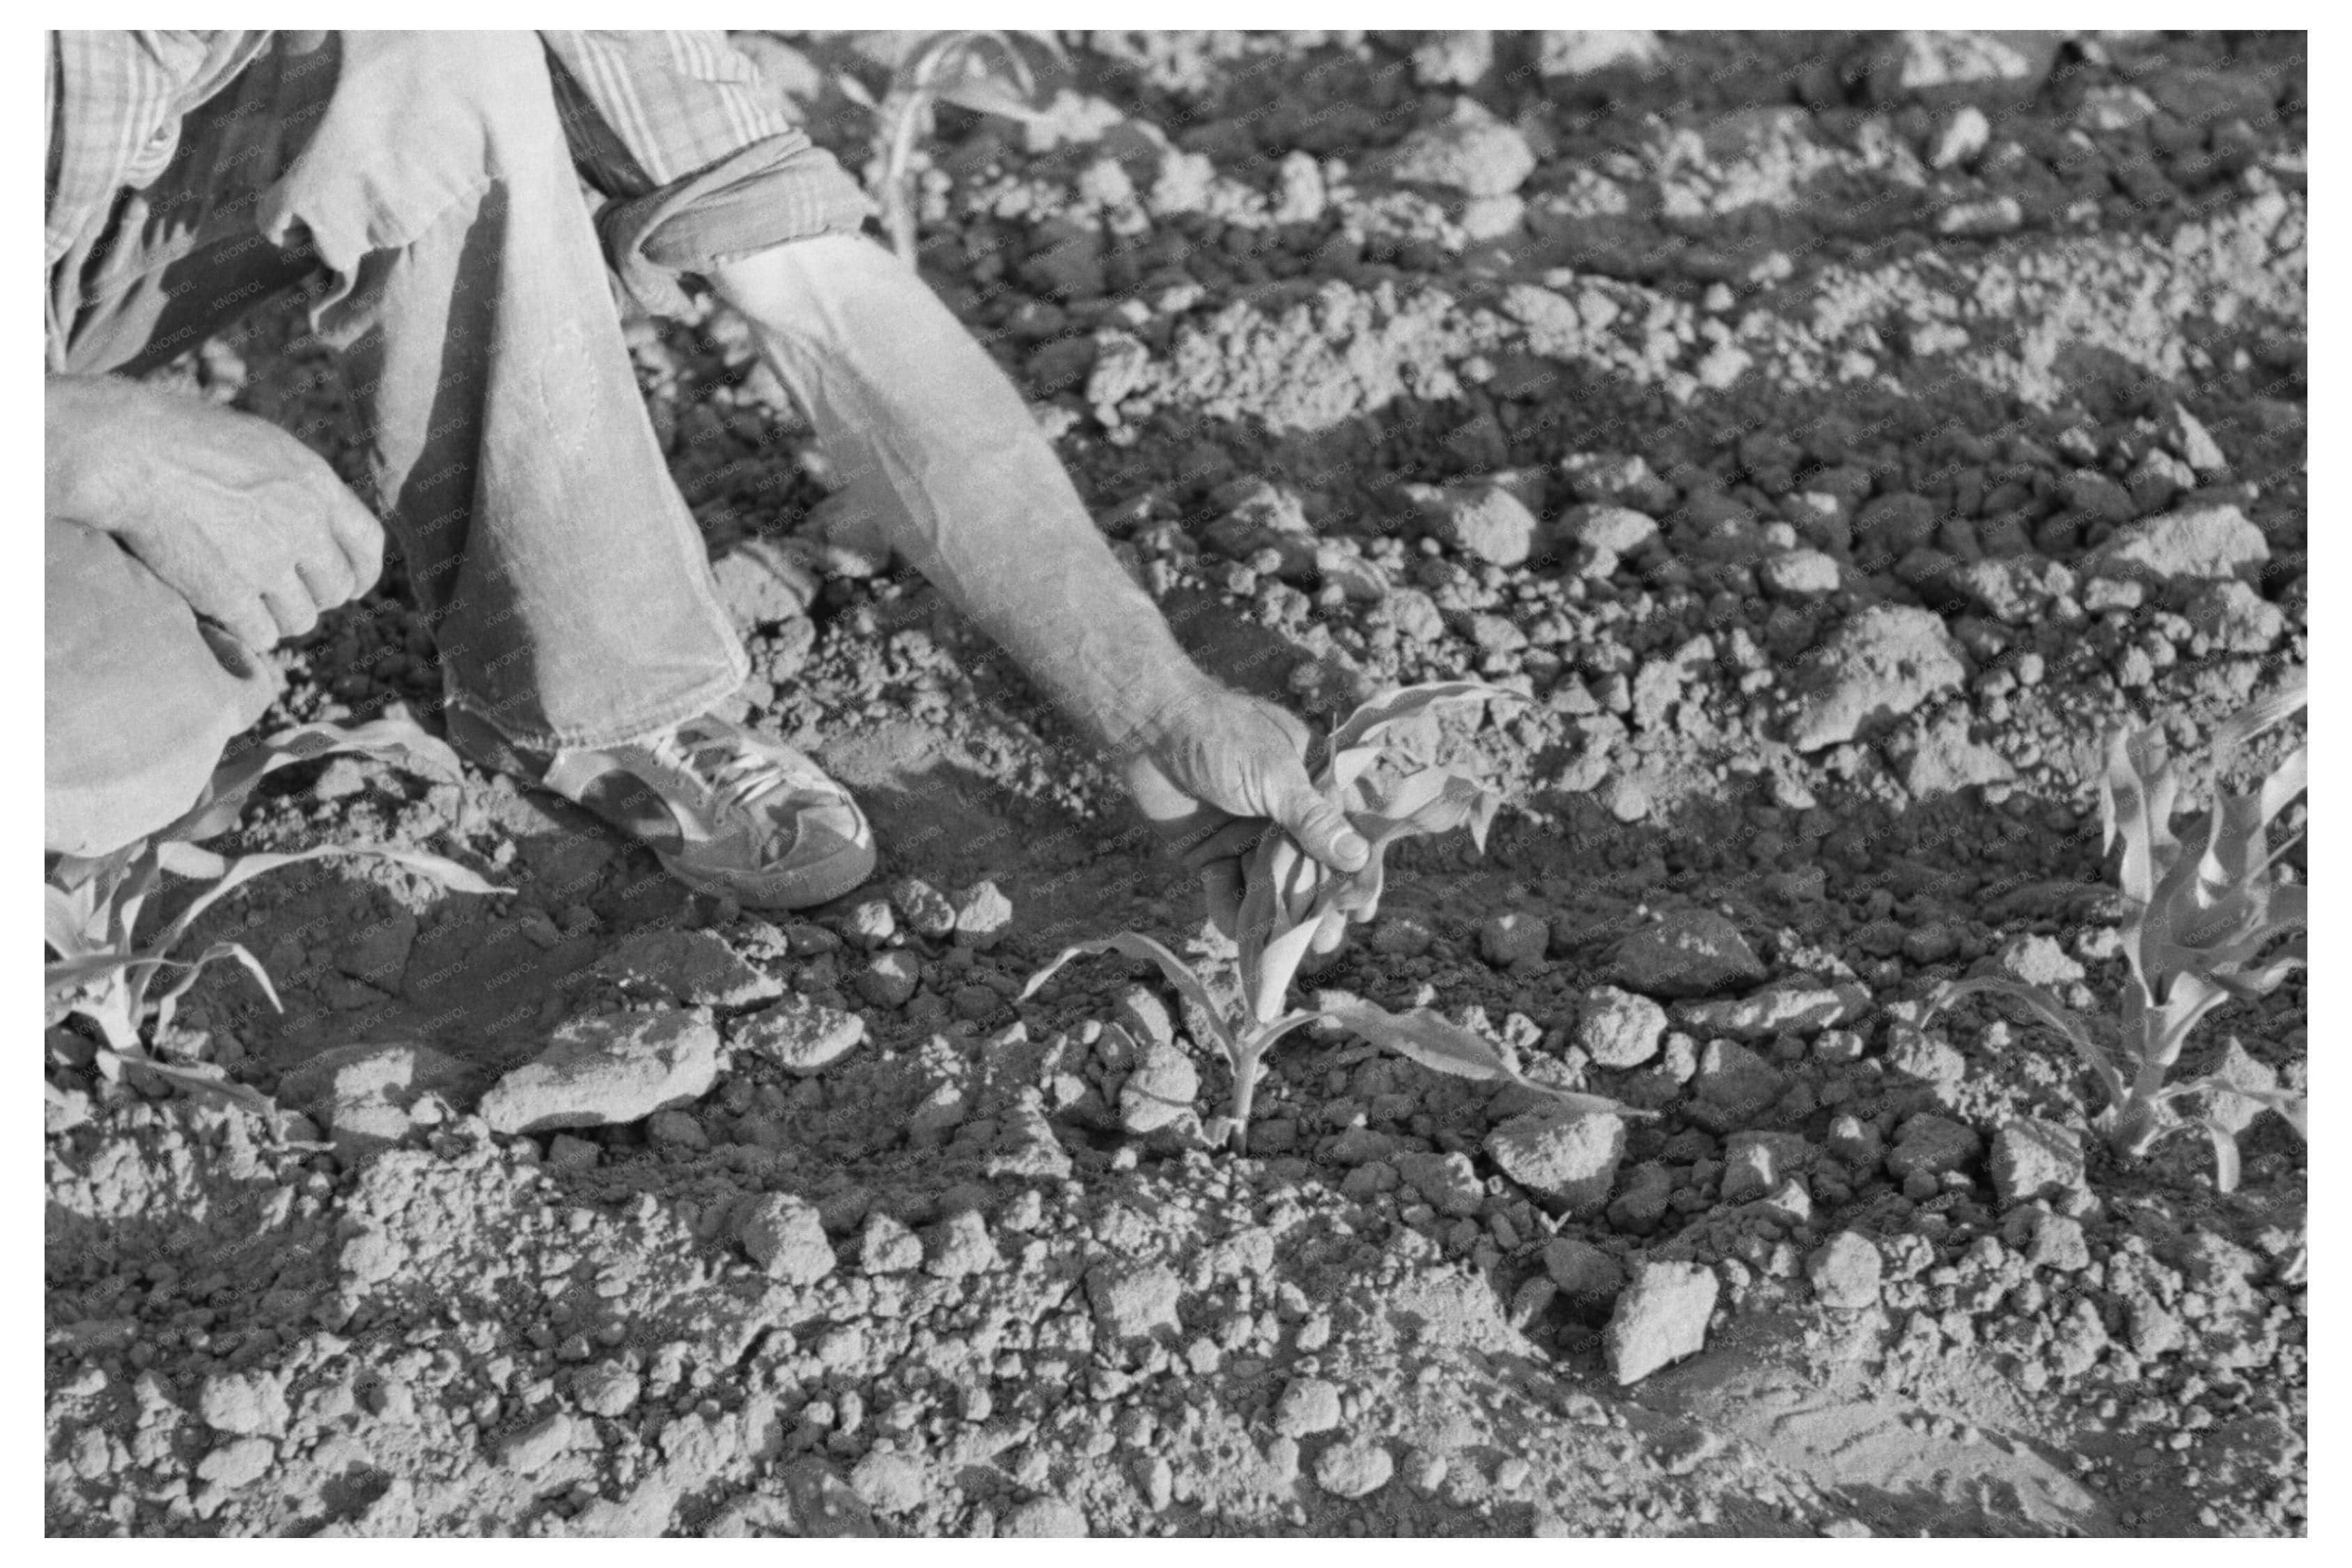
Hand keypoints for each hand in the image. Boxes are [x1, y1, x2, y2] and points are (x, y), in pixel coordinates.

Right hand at [46, 376, 383, 651]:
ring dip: (279, 617)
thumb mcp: (264, 446)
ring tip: (252, 602)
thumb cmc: (184, 438)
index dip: (362, 573)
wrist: (128, 453)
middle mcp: (303, 526)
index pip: (369, 546)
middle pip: (336, 589)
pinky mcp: (229, 593)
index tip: (350, 587)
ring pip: (301, 619)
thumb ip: (300, 486)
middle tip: (283, 591)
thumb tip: (322, 523)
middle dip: (314, 595)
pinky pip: (263, 635)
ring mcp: (268, 562)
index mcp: (317, 486)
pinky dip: (249, 631)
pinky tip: (229, 616)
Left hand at [1121, 683, 1371, 951]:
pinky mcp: (1212, 854)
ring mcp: (1247, 837)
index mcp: (1311, 786)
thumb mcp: (1274, 775)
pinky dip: (1230, 912)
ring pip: (1270, 886)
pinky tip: (1239, 934)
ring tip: (1289, 950)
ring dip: (1278, 918)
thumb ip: (1313, 819)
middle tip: (1328, 942)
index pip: (1345, 835)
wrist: (1149, 729)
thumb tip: (1357, 857)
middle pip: (1309, 869)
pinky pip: (1227, 889)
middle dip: (1318, 906)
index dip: (1355, 873)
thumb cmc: (1221, 735)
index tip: (1362, 909)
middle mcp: (1284, 816)